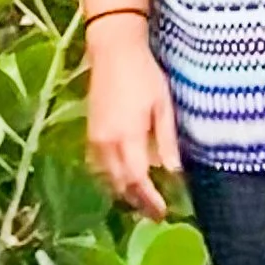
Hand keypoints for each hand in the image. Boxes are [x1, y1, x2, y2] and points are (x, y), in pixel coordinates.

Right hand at [83, 26, 180, 219]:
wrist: (113, 51)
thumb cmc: (144, 74)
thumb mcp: (163, 104)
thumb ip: (167, 140)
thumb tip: (174, 172)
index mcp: (127, 136)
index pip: (137, 180)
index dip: (149, 201)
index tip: (162, 213)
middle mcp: (106, 143)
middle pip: (119, 185)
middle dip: (137, 202)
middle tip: (155, 213)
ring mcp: (94, 139)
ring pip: (107, 178)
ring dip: (124, 193)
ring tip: (143, 200)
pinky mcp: (90, 133)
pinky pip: (99, 166)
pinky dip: (112, 178)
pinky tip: (125, 178)